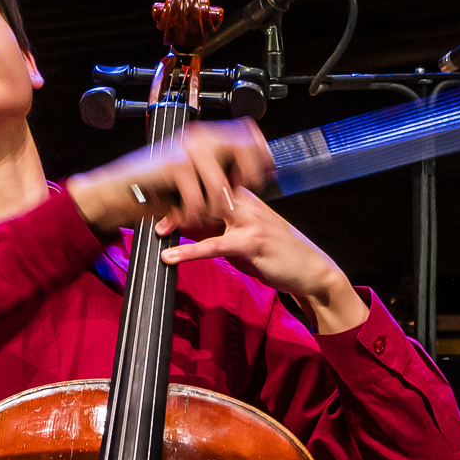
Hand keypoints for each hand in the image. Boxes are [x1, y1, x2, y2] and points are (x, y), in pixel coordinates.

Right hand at [65, 119, 272, 237]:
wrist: (115, 191)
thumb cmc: (152, 188)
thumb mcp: (193, 178)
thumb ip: (218, 172)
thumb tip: (250, 178)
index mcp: (206, 136)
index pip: (250, 133)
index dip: (262, 154)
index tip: (264, 176)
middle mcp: (200, 137)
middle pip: (244, 150)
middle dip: (245, 180)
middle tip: (233, 199)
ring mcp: (187, 150)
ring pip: (221, 186)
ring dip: (211, 208)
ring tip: (196, 214)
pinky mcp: (175, 167)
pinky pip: (199, 199)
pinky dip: (191, 214)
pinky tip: (180, 214)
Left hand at [161, 188, 368, 333]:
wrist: (310, 272)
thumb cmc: (274, 256)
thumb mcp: (241, 239)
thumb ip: (214, 230)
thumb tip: (182, 227)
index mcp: (244, 199)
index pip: (208, 187)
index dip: (183, 191)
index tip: (158, 195)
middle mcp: (246, 204)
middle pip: (205, 194)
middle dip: (176, 199)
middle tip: (148, 206)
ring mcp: (250, 221)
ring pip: (209, 213)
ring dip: (180, 220)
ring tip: (156, 229)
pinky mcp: (252, 243)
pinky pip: (215, 245)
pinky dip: (190, 251)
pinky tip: (171, 256)